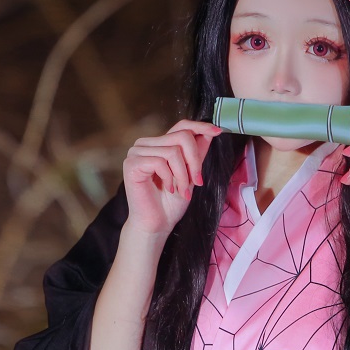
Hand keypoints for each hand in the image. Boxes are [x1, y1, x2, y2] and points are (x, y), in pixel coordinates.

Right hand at [122, 120, 221, 237]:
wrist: (157, 223)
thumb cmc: (171, 202)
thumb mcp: (191, 174)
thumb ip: (197, 153)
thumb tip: (210, 132)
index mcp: (159, 144)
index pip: (181, 126)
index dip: (201, 126)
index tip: (218, 131)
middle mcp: (146, 144)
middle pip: (182, 137)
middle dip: (195, 162)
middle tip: (197, 182)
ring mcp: (136, 152)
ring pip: (173, 151)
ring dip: (183, 175)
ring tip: (182, 190)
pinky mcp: (132, 163)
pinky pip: (160, 162)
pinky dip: (170, 178)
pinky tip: (169, 189)